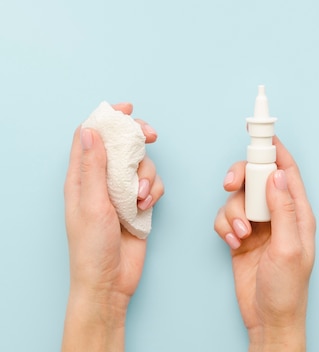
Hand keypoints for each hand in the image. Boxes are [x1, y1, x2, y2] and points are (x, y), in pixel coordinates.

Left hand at [62, 103, 163, 351]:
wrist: (111, 280)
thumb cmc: (92, 247)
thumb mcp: (92, 204)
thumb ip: (94, 167)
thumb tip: (91, 131)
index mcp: (81, 177)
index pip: (91, 136)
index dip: (107, 119)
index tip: (127, 109)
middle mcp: (101, 181)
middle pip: (121, 145)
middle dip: (138, 138)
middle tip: (151, 135)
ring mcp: (121, 192)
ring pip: (142, 165)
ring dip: (147, 176)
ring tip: (141, 197)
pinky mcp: (138, 204)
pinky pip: (153, 186)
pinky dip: (154, 192)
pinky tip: (146, 207)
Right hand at [214, 136, 315, 351]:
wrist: (268, 318)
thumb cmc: (287, 288)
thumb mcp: (288, 248)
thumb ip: (283, 209)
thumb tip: (277, 175)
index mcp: (298, 212)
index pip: (287, 171)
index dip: (274, 149)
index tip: (260, 131)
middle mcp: (278, 214)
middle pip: (256, 178)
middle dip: (241, 178)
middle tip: (230, 184)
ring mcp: (259, 224)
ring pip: (237, 198)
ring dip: (232, 213)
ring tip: (240, 235)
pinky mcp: (241, 236)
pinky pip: (226, 217)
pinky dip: (225, 226)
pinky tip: (233, 243)